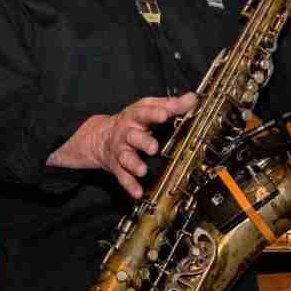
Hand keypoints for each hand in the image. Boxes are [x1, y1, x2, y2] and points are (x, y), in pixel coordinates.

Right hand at [51, 92, 198, 197]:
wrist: (98, 137)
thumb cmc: (130, 121)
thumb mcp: (147, 108)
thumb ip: (170, 105)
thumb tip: (192, 98)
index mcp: (135, 117)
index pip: (144, 113)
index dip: (154, 113)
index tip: (165, 114)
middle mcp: (126, 133)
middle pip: (133, 136)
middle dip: (143, 141)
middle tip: (154, 147)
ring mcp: (121, 151)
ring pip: (126, 157)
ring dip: (134, 164)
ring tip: (142, 171)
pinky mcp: (117, 166)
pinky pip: (123, 177)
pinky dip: (130, 185)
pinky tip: (137, 192)